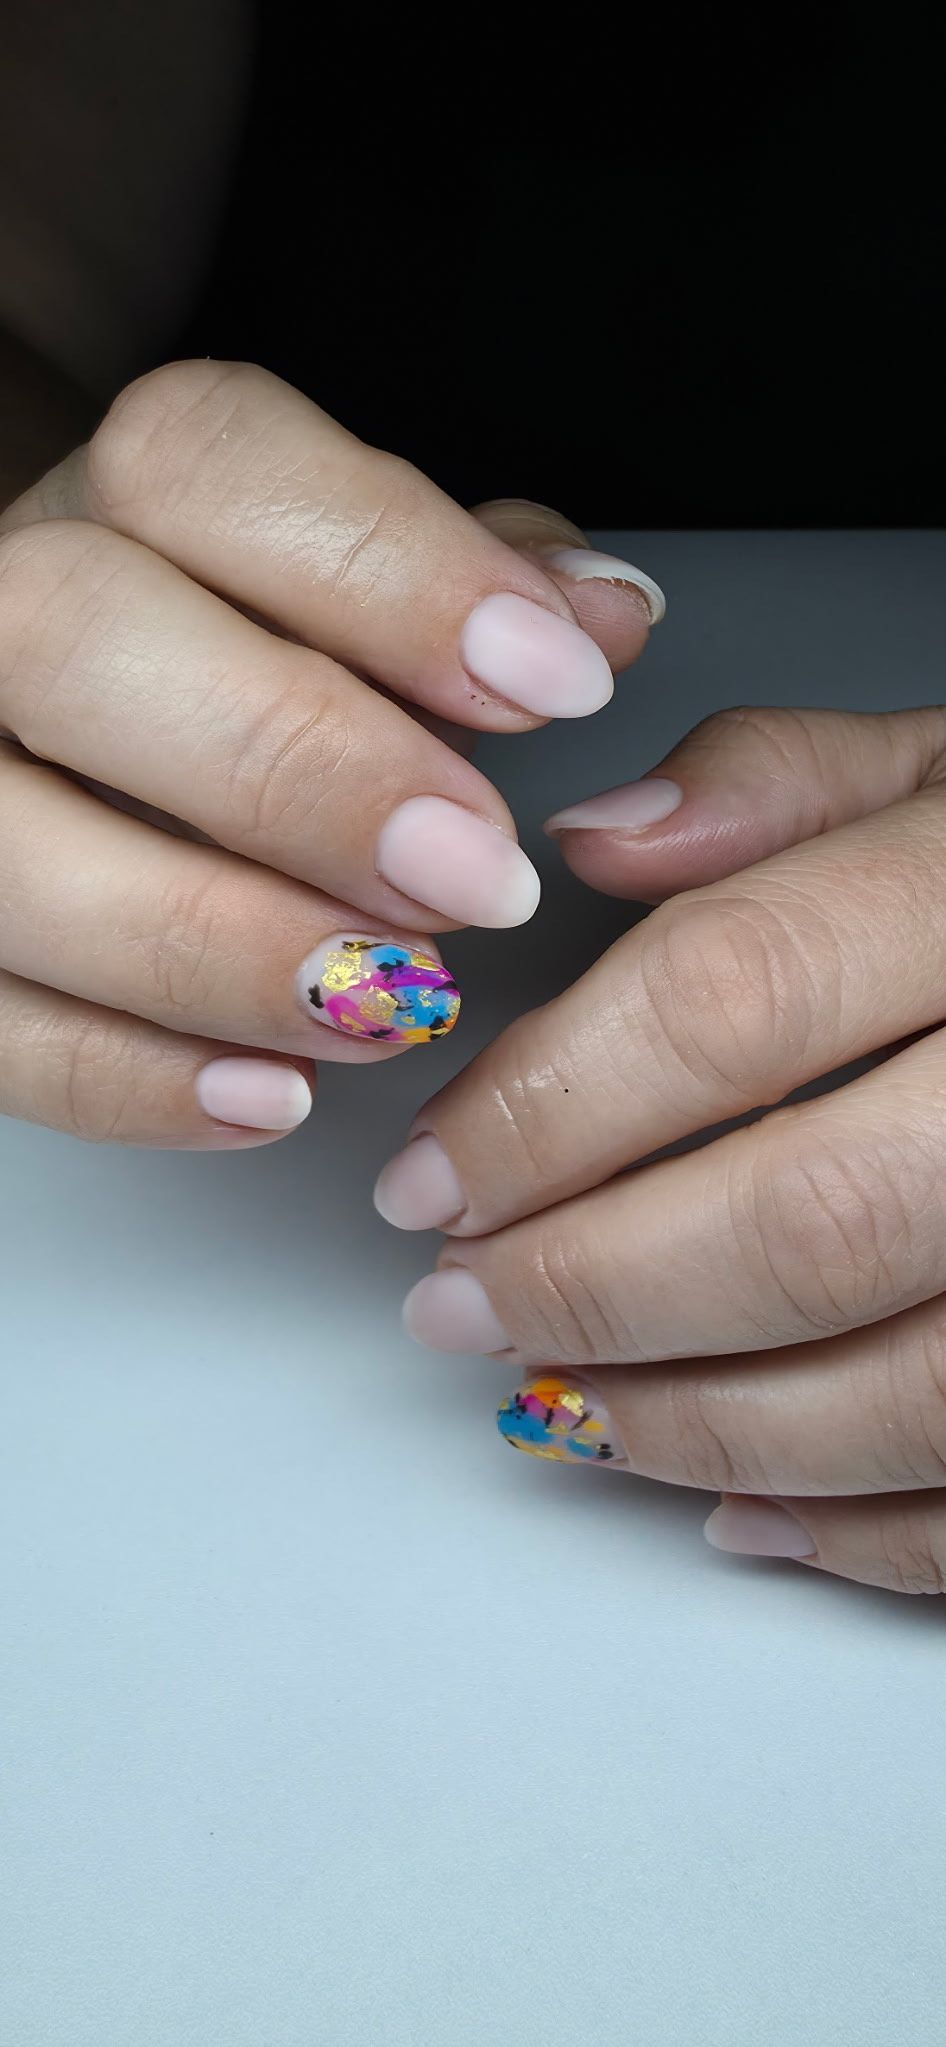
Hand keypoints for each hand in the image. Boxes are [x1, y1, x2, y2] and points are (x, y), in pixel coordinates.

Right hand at [0, 359, 660, 1145]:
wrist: (74, 729)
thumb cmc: (248, 663)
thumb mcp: (371, 593)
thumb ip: (480, 582)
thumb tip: (599, 613)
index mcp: (117, 499)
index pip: (204, 466)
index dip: (391, 573)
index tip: (557, 682)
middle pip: (74, 637)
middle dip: (297, 768)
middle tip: (474, 877)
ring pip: (10, 852)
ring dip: (217, 947)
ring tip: (389, 1003)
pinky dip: (130, 1078)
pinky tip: (275, 1094)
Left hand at [377, 703, 945, 1596]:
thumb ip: (778, 782)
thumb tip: (593, 845)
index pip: (734, 997)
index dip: (549, 1105)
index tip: (435, 1173)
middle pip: (807, 1221)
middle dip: (594, 1288)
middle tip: (464, 1305)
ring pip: (904, 1390)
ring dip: (694, 1426)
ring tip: (562, 1406)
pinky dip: (855, 1531)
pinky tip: (735, 1507)